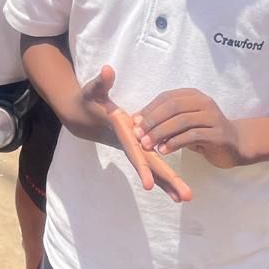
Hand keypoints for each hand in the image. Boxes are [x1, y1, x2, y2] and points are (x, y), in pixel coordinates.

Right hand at [74, 65, 192, 202]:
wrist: (81, 116)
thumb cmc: (88, 102)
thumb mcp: (93, 91)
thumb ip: (101, 82)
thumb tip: (108, 70)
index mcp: (121, 132)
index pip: (133, 151)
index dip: (142, 167)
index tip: (150, 185)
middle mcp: (130, 143)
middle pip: (150, 165)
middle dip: (167, 180)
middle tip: (186, 196)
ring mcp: (134, 147)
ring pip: (153, 168)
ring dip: (169, 183)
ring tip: (186, 198)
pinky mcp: (138, 148)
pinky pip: (153, 164)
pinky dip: (164, 177)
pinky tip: (176, 191)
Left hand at [133, 89, 244, 168]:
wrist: (236, 144)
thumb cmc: (204, 132)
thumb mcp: (184, 123)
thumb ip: (165, 119)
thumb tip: (137, 121)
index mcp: (193, 95)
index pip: (166, 97)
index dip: (149, 109)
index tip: (134, 122)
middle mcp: (203, 102)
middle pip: (172, 107)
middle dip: (153, 121)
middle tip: (138, 135)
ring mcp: (212, 117)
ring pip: (181, 121)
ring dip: (161, 133)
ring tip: (148, 145)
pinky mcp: (218, 134)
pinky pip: (192, 136)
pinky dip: (175, 143)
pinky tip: (164, 151)